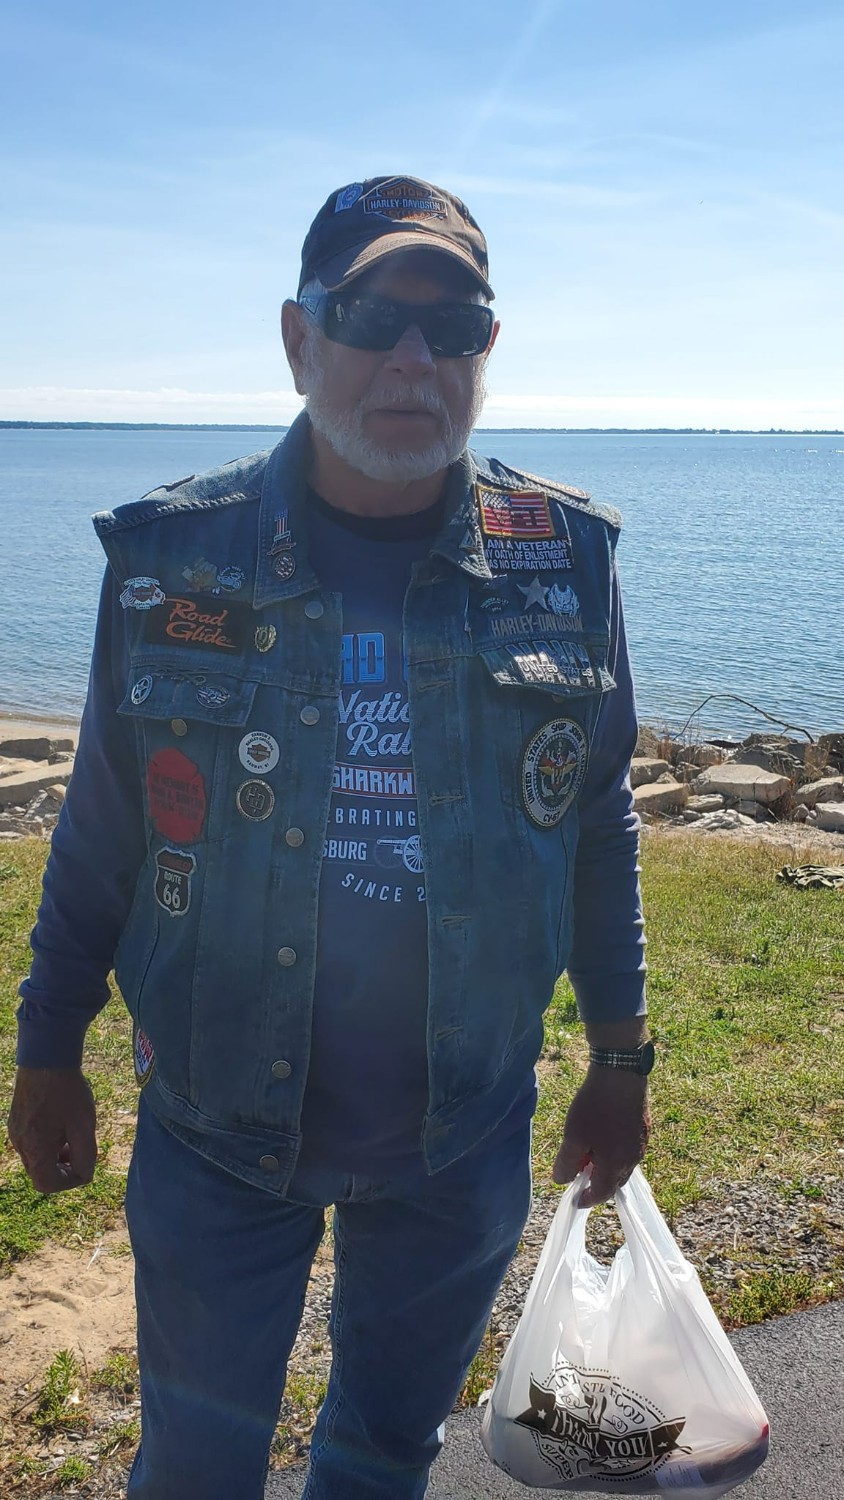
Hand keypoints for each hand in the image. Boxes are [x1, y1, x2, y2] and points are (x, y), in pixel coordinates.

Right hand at [7, 1067, 97, 1194]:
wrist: (47, 1057)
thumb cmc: (67, 1092)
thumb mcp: (84, 1126)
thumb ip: (85, 1156)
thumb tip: (84, 1175)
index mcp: (34, 1149)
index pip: (46, 1184)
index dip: (68, 1182)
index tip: (84, 1168)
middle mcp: (20, 1144)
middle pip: (40, 1173)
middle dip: (63, 1168)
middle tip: (79, 1149)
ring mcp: (15, 1131)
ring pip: (36, 1157)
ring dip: (56, 1155)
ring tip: (72, 1134)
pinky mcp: (16, 1120)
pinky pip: (31, 1142)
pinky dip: (47, 1142)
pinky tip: (61, 1122)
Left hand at [552, 1065, 649, 1206]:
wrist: (620, 1073)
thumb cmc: (594, 1107)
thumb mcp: (573, 1136)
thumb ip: (567, 1163)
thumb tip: (562, 1181)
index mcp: (616, 1165)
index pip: (602, 1193)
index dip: (587, 1199)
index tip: (575, 1199)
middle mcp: (634, 1159)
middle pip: (615, 1181)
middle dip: (597, 1182)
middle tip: (580, 1172)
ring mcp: (642, 1143)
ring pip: (623, 1165)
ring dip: (607, 1166)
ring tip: (589, 1153)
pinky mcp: (644, 1128)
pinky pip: (629, 1150)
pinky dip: (615, 1153)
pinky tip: (604, 1137)